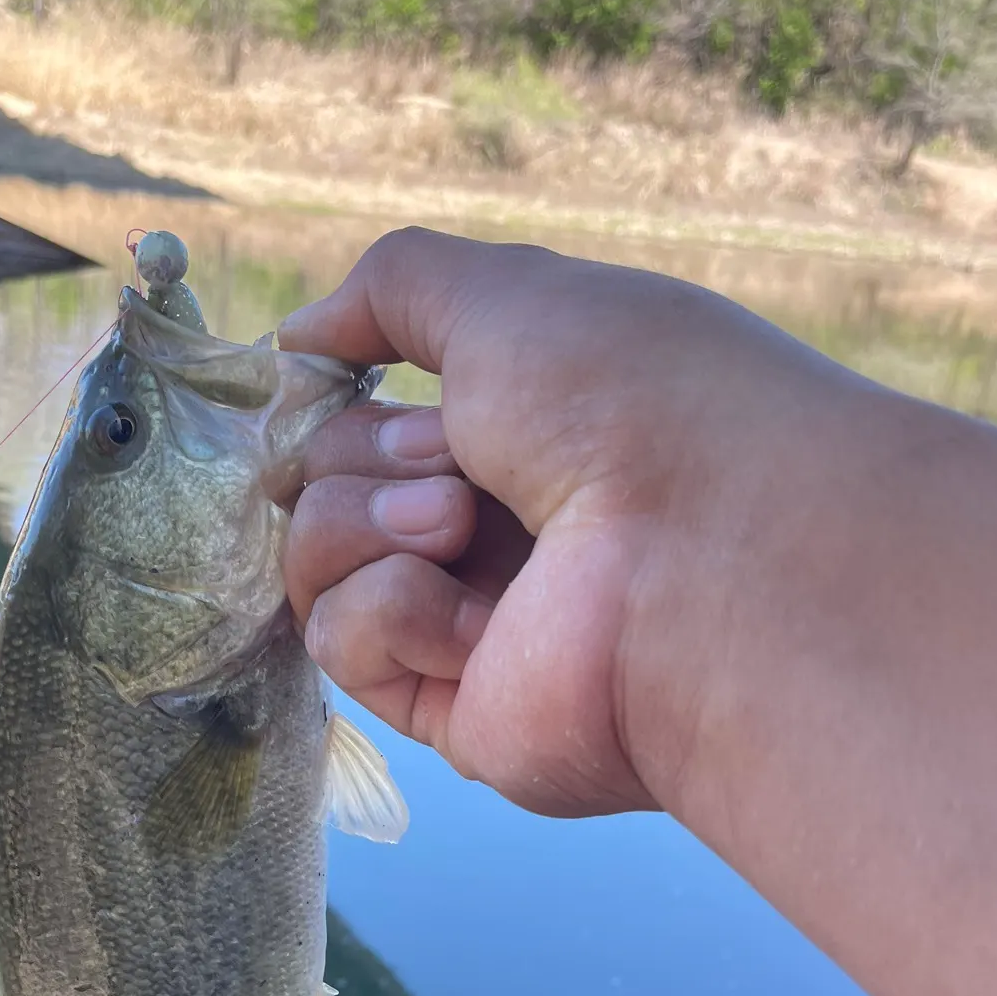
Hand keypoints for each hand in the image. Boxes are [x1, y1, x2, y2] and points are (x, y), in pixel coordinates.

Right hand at [278, 226, 861, 818]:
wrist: (699, 558)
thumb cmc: (620, 406)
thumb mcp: (506, 297)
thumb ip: (395, 288)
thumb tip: (297, 338)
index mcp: (507, 437)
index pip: (355, 419)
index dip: (338, 399)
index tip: (349, 381)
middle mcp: (484, 529)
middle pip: (324, 484)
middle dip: (371, 457)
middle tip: (457, 465)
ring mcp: (464, 621)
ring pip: (315, 561)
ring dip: (371, 524)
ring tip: (458, 528)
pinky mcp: (446, 707)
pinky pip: (341, 643)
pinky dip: (393, 611)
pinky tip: (476, 621)